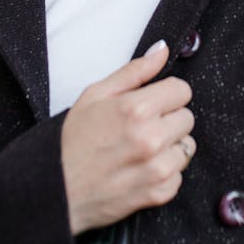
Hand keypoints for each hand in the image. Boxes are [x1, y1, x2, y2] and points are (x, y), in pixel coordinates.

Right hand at [60, 40, 194, 234]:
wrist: (55, 189)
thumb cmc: (71, 141)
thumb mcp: (95, 95)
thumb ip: (134, 71)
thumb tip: (162, 51)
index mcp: (136, 109)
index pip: (182, 90)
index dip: (166, 94)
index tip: (153, 102)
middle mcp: (151, 138)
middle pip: (187, 118)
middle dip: (168, 119)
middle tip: (142, 127)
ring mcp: (157, 168)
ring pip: (187, 147)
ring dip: (170, 147)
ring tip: (141, 150)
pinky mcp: (159, 193)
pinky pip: (179, 175)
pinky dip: (165, 173)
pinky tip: (141, 170)